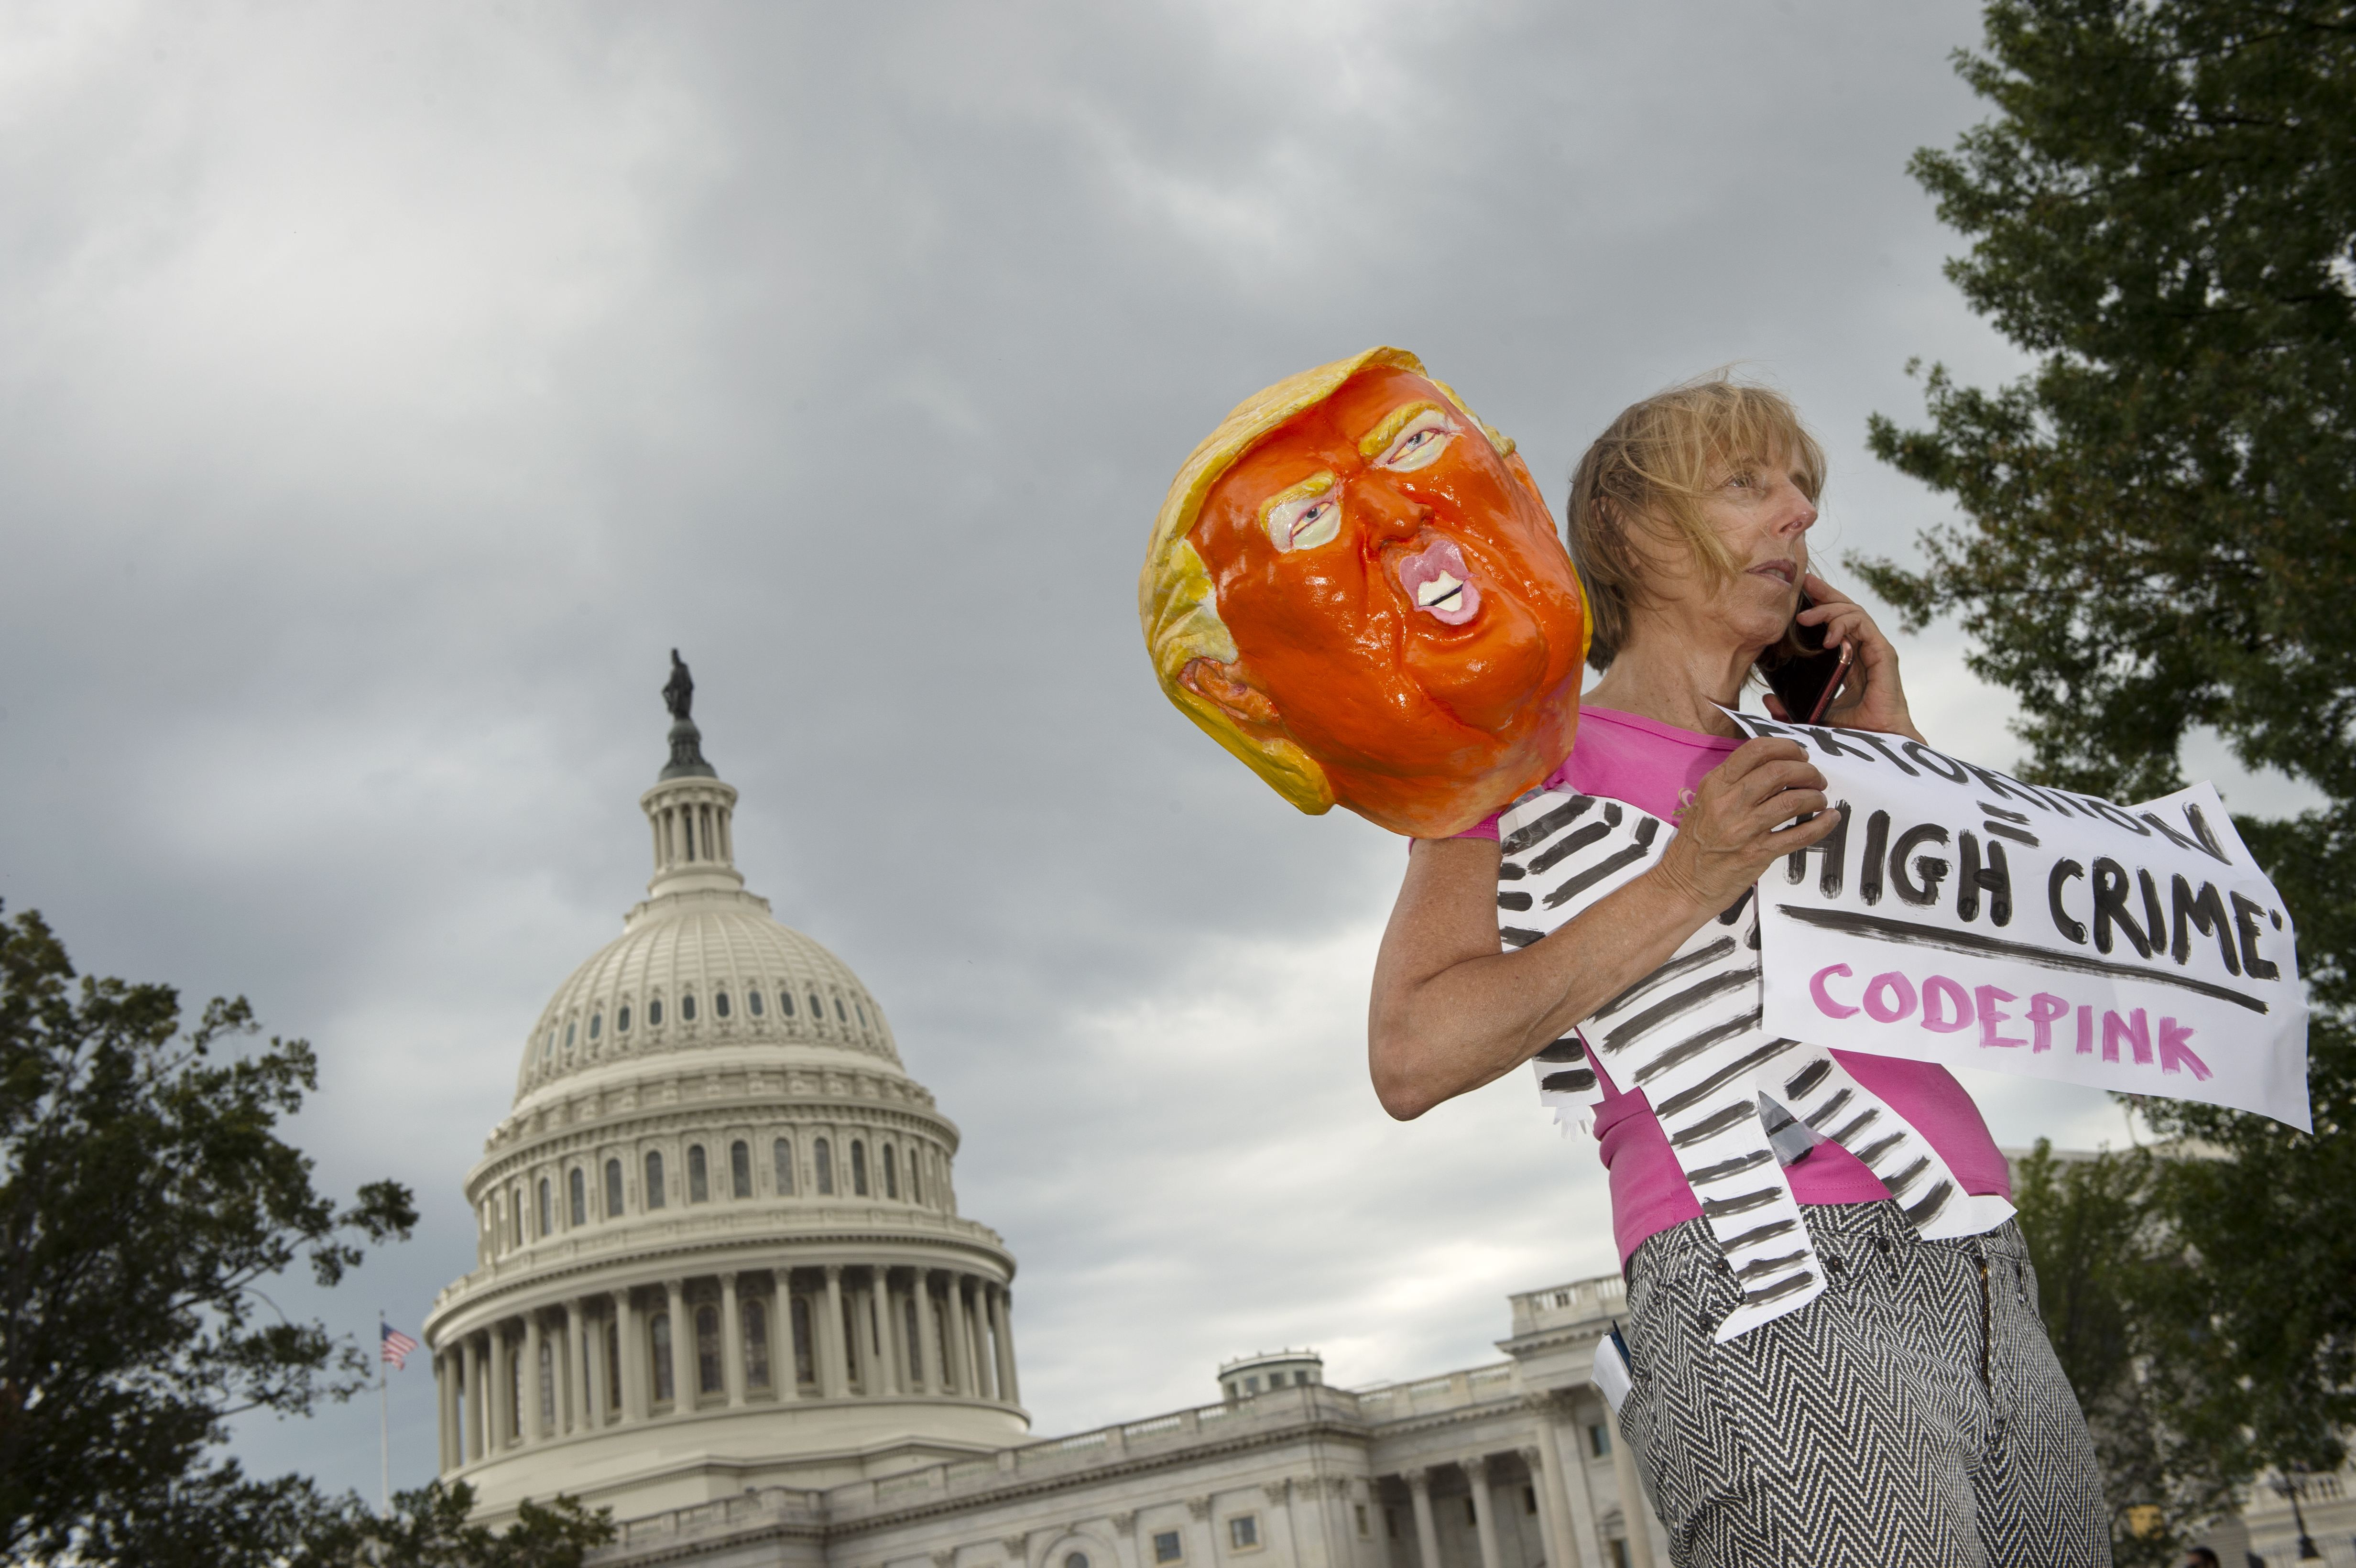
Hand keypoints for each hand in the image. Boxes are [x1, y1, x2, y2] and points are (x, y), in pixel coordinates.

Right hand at [1652, 738, 1839, 914]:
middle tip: (1816, 779)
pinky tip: (1829, 819)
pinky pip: (1798, 835)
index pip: (1755, 750)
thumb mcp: (1704, 803)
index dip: (1786, 748)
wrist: (1682, 885)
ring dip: (1815, 796)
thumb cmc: (1695, 846)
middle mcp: (1728, 803)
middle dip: (1807, 771)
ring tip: (1819, 799)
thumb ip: (1733, 785)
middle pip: (1779, 771)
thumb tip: (1775, 770)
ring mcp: (1744, 829)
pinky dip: (1821, 825)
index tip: (1799, 755)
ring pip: (1792, 801)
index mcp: (1715, 786)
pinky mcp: (1758, 854)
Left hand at [1761, 573, 1922, 740]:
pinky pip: (1865, 628)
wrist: (1877, 746)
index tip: (1800, 592)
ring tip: (1805, 619)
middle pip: (1845, 610)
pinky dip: (1846, 625)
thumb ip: (1789, 709)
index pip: (1835, 622)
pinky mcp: (1884, 655)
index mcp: (1848, 659)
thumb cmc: (1852, 733)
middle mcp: (1863, 650)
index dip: (1820, 604)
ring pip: (1854, 613)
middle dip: (1824, 594)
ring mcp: (1874, 651)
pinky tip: (1828, 636)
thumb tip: (1767, 698)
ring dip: (1829, 610)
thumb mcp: (1813, 716)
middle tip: (1803, 583)